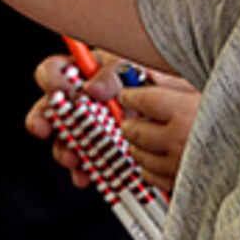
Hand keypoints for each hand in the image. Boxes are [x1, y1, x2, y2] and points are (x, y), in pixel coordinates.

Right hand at [24, 51, 198, 193]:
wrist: (195, 113)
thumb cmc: (168, 82)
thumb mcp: (141, 65)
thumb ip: (114, 71)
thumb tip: (91, 87)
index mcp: (92, 72)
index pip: (58, 70)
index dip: (51, 79)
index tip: (60, 91)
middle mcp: (88, 101)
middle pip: (52, 108)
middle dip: (43, 118)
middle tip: (45, 127)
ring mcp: (97, 128)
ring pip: (66, 139)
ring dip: (64, 149)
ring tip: (73, 157)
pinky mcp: (109, 152)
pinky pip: (89, 163)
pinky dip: (87, 171)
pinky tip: (90, 174)